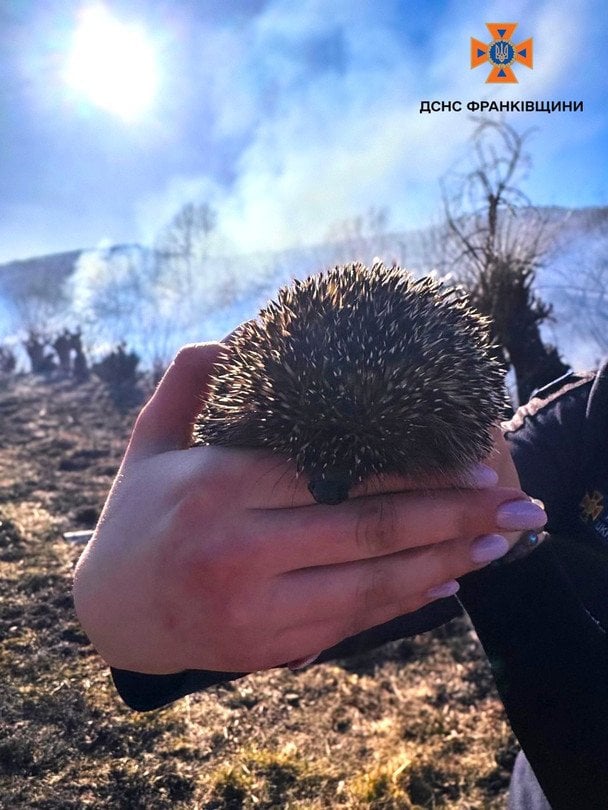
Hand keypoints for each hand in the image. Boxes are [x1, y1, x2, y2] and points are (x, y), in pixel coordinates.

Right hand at [73, 344, 545, 673]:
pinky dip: (409, 602)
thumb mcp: (150, 437)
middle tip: (516, 504)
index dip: (408, 466)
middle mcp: (239, 551)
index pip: (332, 471)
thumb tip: (244, 334)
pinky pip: (356, 623)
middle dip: (453, 516)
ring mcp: (256, 608)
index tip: (467, 456)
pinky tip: (450, 581)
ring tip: (501, 542)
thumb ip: (190, 378)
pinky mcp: (270, 648)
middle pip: (368, 530)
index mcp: (215, 488)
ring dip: (447, 562)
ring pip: (373, 584)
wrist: (110, 611)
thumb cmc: (138, 514)